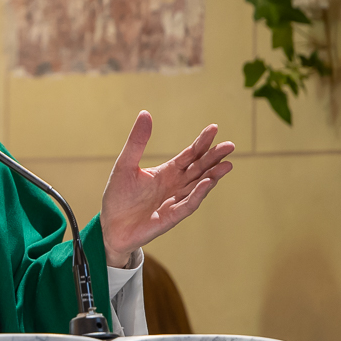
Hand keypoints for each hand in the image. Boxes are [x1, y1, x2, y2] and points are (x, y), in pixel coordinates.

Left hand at [98, 112, 232, 267]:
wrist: (111, 226)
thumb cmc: (119, 196)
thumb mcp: (125, 165)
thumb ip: (137, 142)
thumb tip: (145, 113)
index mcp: (167, 172)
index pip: (189, 155)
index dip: (201, 142)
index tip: (214, 128)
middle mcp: (176, 185)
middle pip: (199, 168)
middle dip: (214, 158)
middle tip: (230, 145)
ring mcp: (176, 201)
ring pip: (198, 186)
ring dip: (212, 176)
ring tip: (227, 165)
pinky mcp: (172, 217)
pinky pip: (188, 204)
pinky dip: (198, 194)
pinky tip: (207, 183)